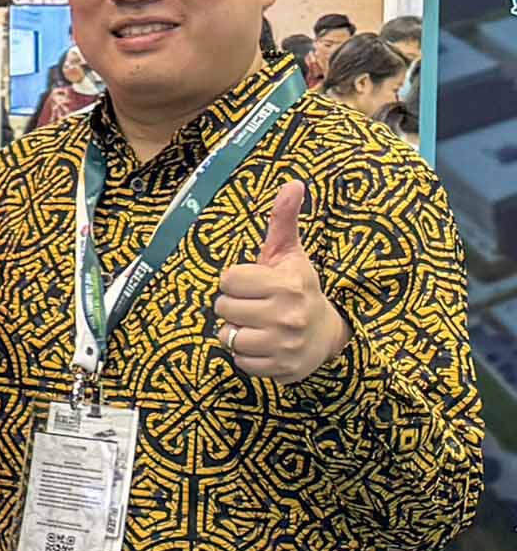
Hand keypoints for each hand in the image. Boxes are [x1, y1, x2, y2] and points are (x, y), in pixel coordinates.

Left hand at [212, 182, 349, 383]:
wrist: (327, 334)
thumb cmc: (298, 289)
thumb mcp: (291, 254)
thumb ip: (284, 221)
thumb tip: (293, 183)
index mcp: (288, 283)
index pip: (228, 279)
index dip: (236, 281)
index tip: (254, 283)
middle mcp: (288, 314)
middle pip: (223, 308)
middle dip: (233, 305)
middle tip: (255, 305)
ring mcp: (284, 344)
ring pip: (227, 336)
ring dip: (236, 331)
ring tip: (258, 325)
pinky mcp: (280, 367)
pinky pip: (238, 360)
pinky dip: (245, 354)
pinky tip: (263, 344)